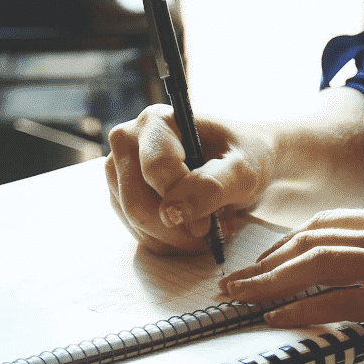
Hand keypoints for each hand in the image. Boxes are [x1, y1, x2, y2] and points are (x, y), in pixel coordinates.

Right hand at [105, 105, 274, 254]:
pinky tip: (192, 231)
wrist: (242, 164)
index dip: (183, 201)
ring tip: (207, 227)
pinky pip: (138, 233)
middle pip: (136, 202)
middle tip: (211, 231)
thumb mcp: (243, 170)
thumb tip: (175, 212)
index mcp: (156, 121)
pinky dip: (169, 242)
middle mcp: (128, 141)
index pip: (155, 169)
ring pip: (135, 223)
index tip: (209, 222)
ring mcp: (119, 171)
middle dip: (177, 228)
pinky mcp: (122, 197)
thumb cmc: (244, 157)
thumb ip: (212, 186)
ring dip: (175, 238)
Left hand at [217, 206, 363, 350]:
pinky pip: (342, 302)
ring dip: (269, 284)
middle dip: (264, 263)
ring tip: (240, 300)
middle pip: (310, 241)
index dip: (285, 244)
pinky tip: (278, 320)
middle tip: (232, 283)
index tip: (261, 263)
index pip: (326, 224)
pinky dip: (303, 310)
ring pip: (317, 266)